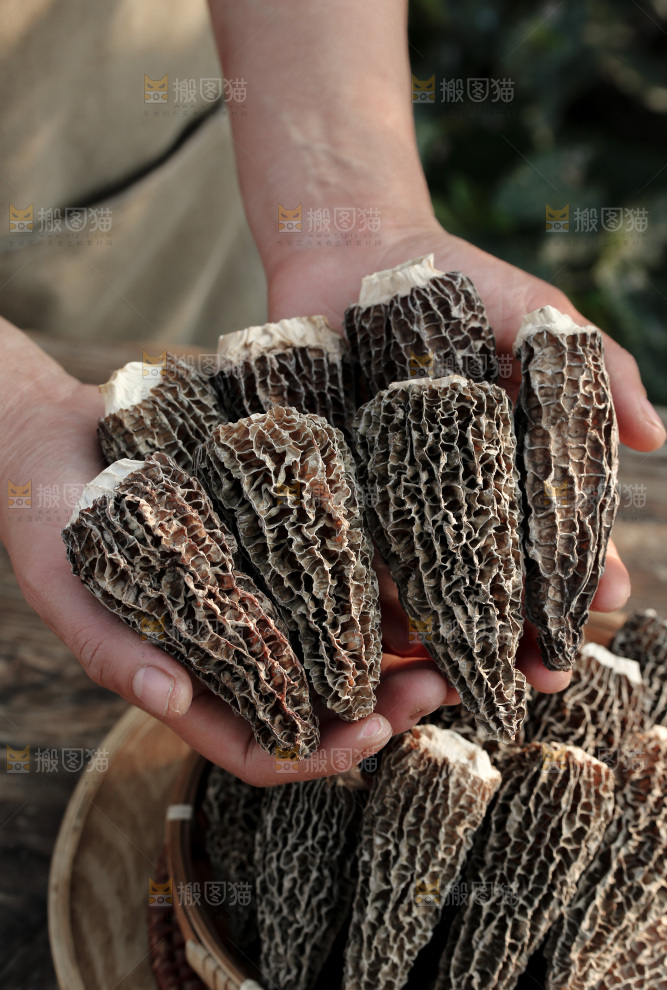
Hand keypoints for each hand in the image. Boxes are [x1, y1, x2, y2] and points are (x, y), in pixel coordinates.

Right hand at [0, 322, 395, 786]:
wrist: (54, 430)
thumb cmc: (46, 514)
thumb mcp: (64, 585)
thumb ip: (111, 649)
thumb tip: (172, 702)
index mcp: (185, 675)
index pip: (260, 743)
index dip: (319, 753)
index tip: (375, 731)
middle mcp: (231, 642)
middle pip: (317, 698)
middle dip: (381, 702)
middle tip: (440, 684)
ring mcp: (255, 591)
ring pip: (337, 637)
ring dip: (395, 643)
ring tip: (455, 632)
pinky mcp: (269, 537)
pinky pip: (332, 565)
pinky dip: (374, 574)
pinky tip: (418, 564)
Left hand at [267, 220, 665, 698]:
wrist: (353, 250)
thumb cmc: (457, 280)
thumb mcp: (538, 315)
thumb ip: (597, 372)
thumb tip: (656, 442)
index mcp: (510, 462)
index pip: (555, 532)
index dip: (582, 574)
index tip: (600, 611)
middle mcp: (454, 492)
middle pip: (494, 575)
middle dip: (521, 629)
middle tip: (539, 679)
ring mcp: (392, 497)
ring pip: (425, 582)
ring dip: (447, 635)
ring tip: (462, 678)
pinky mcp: (335, 489)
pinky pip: (351, 552)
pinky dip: (366, 595)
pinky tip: (383, 637)